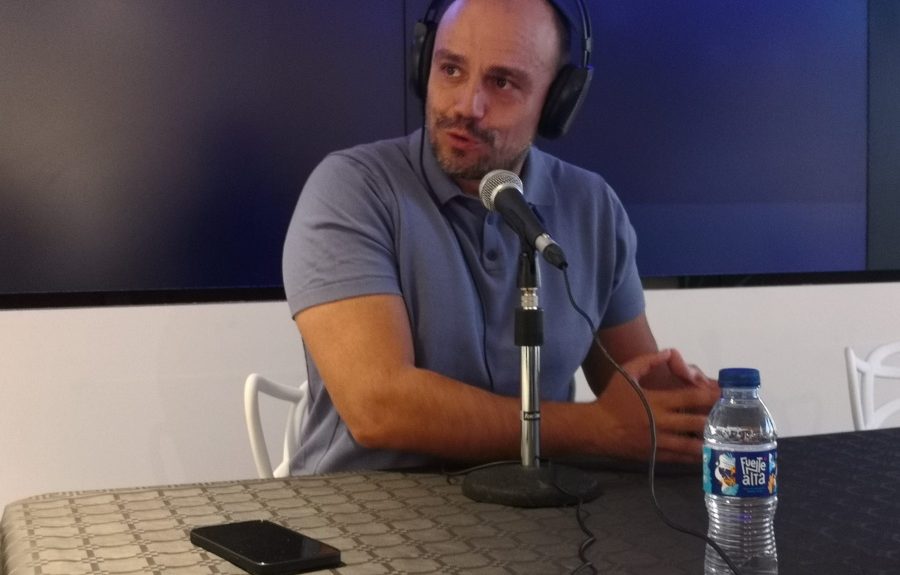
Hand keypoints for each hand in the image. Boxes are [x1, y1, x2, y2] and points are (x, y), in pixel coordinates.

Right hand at [590, 349, 718, 462]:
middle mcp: (661, 423)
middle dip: (717, 421)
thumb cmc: (612, 399)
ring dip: (711, 442)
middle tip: (734, 420)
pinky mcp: (656, 456)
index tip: (726, 396)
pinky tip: (708, 455)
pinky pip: (680, 458)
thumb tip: (669, 352)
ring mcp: (659, 442)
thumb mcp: (626, 374)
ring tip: (728, 441)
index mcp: (656, 401)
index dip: (711, 396)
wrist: (596, 428)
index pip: (691, 398)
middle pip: (697, 423)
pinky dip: (696, 457)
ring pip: (692, 445)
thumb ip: (648, 361)